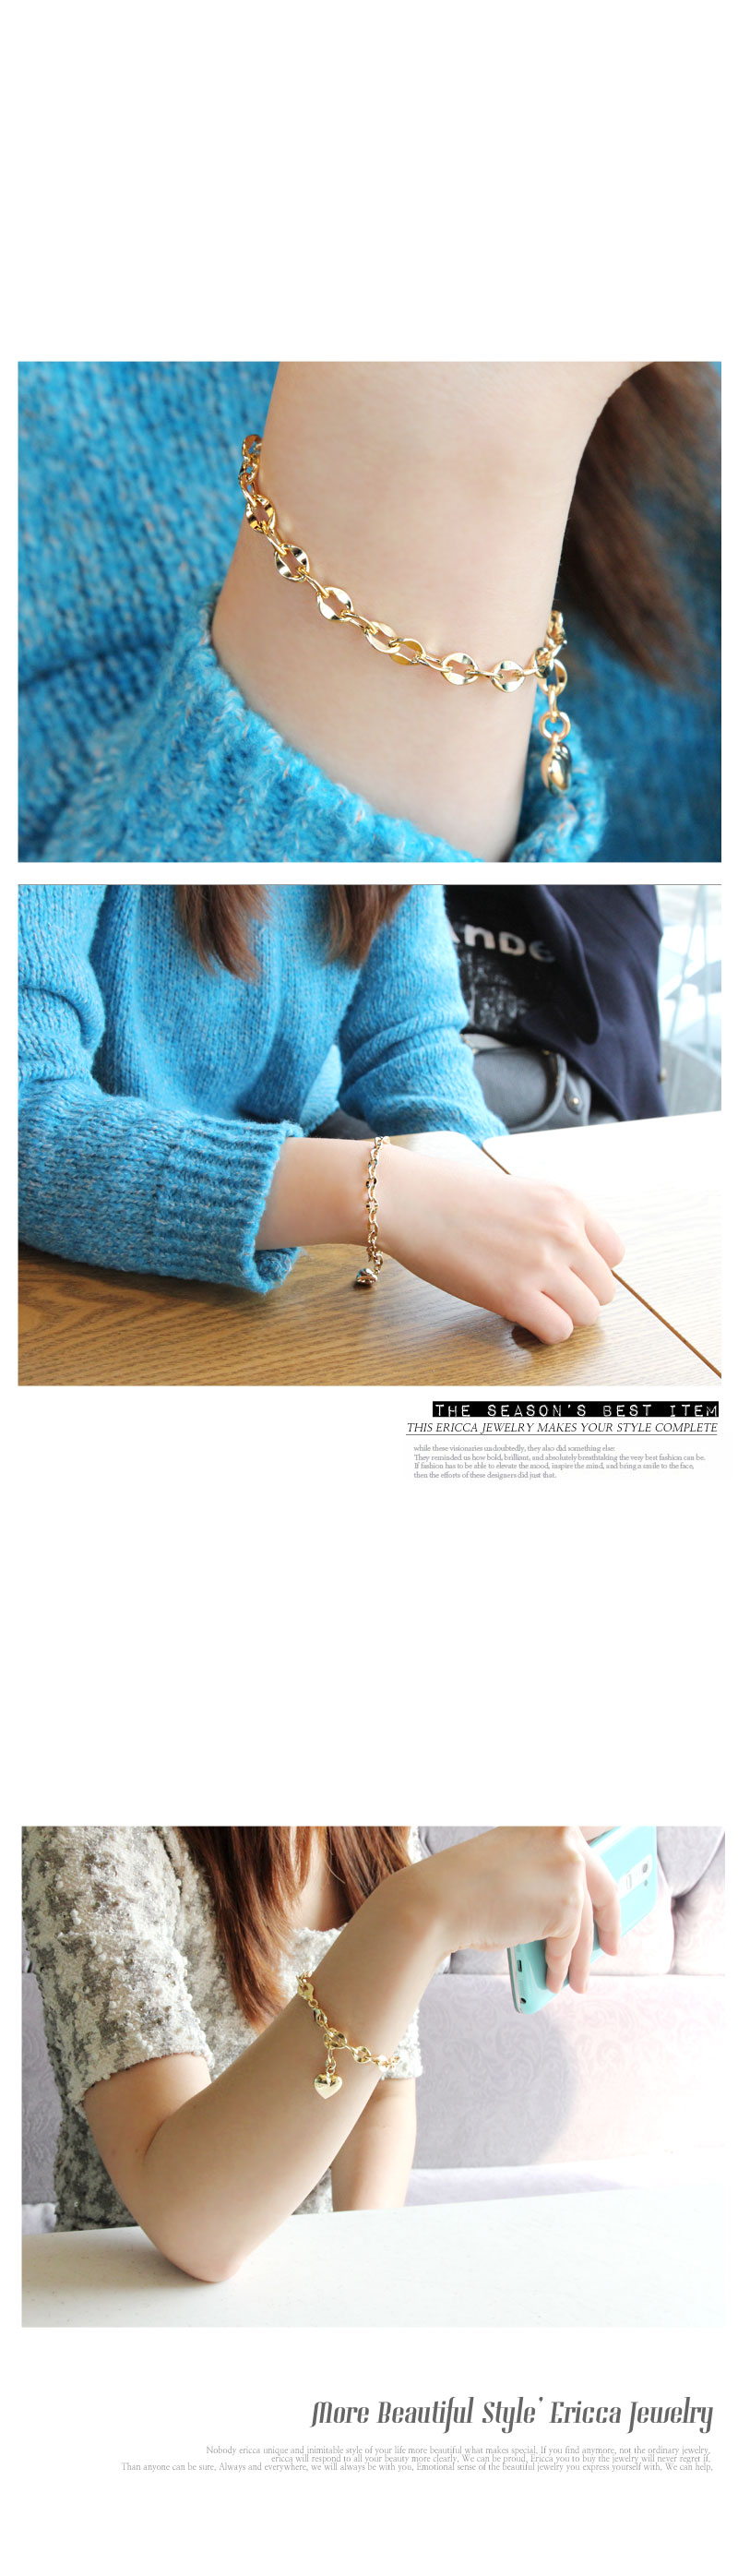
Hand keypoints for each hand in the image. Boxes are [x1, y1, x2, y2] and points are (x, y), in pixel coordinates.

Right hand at [381, 1146, 623, 1344]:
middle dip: (578, 1296)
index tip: (568, 1274)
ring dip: (563, 1316)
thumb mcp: (520, 1192)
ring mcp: (542, 1265)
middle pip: (604, 1288)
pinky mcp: (515, 1295)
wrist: (411, 1201)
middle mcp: (564, 1232)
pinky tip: (522, 1319)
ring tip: (534, 1307)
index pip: (614, 1253)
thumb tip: (570, 1259)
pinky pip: (559, 1331)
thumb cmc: (451, 1196)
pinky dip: (544, 1331)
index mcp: (567, 1203)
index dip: (591, 1270)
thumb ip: (552, 1221)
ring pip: (588, 1314)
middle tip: (547, 1295)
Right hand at [424, 1828, 621, 1991]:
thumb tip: (577, 1907)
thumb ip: (549, 1871)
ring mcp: (570, 1868)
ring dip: (581, 1958)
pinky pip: (569, 1942)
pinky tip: (554, 1978)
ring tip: (578, 1979)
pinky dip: (561, 1964)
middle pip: (604, 1887)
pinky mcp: (565, 1904)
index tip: (621, 1893)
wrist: (441, 1899)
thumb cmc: (468, 1882)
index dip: (611, 1868)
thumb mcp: (518, 1860)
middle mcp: (568, 1836)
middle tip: (611, 1944)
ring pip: (585, 1923)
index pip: (600, 1842)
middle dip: (610, 1923)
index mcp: (553, 1820)